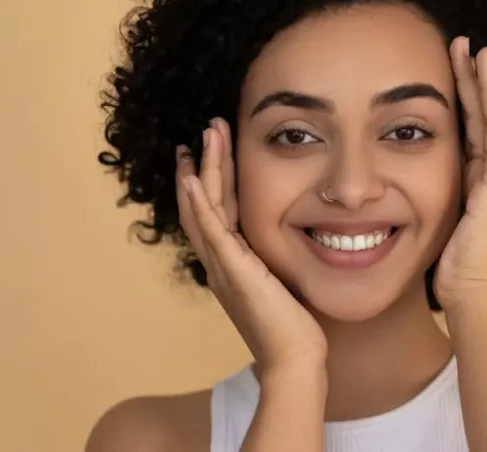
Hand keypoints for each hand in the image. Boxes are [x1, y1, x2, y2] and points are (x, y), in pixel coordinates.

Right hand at [175, 118, 327, 373]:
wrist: (293, 358)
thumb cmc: (292, 325)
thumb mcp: (280, 282)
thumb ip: (273, 260)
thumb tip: (287, 241)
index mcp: (231, 262)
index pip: (218, 211)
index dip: (214, 179)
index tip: (212, 150)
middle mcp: (219, 261)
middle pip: (204, 203)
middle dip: (205, 164)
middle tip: (205, 130)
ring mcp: (223, 266)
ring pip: (204, 208)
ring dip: (202, 170)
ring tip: (202, 137)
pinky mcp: (234, 271)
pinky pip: (212, 231)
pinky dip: (199, 203)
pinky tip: (193, 177)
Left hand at [434, 37, 486, 310]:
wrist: (471, 295)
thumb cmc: (454, 266)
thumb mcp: (434, 223)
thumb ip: (424, 201)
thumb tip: (396, 193)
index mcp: (469, 177)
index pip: (465, 126)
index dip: (459, 94)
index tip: (451, 64)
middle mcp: (485, 174)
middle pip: (480, 115)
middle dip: (473, 79)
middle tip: (467, 44)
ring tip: (485, 54)